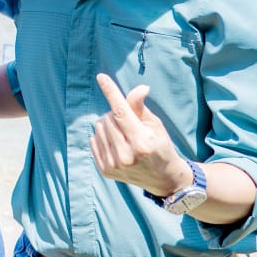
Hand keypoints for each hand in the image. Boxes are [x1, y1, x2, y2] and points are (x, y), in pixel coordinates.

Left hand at [91, 72, 190, 196]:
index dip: (111, 92)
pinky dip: (102, 137)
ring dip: (108, 125)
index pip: (121, 112)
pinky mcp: (105, 170)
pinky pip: (93, 140)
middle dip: (116, 114)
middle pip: (108, 118)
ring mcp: (114, 165)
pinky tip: (116, 144)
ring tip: (123, 134)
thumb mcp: (155, 125)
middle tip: (129, 124)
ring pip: (98, 127)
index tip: (101, 77)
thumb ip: (140, 107)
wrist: (163, 178)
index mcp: (141, 142)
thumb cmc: (160, 146)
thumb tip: (140, 88)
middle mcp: (126, 155)